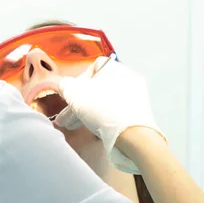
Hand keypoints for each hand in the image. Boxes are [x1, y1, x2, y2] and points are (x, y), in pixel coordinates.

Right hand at [55, 57, 164, 173]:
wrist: (132, 135)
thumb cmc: (102, 109)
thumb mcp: (74, 94)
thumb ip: (65, 85)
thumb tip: (64, 85)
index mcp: (115, 68)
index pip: (93, 67)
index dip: (79, 80)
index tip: (71, 95)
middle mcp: (128, 78)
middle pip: (98, 87)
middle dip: (79, 103)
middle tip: (67, 117)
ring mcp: (135, 96)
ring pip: (105, 101)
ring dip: (88, 112)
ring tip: (73, 126)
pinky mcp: (139, 112)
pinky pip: (116, 110)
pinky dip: (103, 117)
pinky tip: (92, 128)